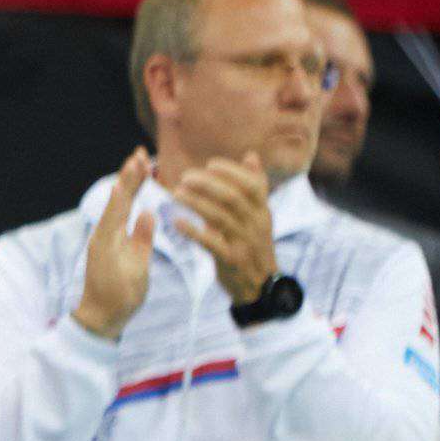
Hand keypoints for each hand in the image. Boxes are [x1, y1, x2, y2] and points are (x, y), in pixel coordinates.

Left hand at [71, 149, 154, 338]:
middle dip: (129, 176)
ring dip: (128, 184)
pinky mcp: (109, 244)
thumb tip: (147, 212)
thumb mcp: (137, 270)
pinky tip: (131, 194)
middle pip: (118, 199)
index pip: (120, 203)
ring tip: (137, 165)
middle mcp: (104, 234)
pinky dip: (126, 200)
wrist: (101, 315)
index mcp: (109, 238)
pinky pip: (118, 215)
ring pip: (118, 205)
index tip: (138, 161)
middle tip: (140, 154)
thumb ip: (142, 240)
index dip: (130, 181)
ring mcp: (105, 238)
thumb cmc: (121, 296)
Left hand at [167, 154, 282, 301]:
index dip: (232, 172)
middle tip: (184, 177)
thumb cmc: (253, 243)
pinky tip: (177, 222)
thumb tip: (251, 155)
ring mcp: (245, 243)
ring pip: (220, 218)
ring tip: (176, 193)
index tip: (209, 164)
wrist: (260, 285)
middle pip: (233, 198)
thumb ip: (253, 186)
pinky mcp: (232, 260)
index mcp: (263, 211)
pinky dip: (193, 231)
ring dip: (196, 203)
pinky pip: (211, 243)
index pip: (252, 185)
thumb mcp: (258, 215)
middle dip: (207, 184)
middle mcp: (256, 224)